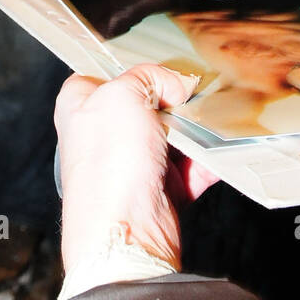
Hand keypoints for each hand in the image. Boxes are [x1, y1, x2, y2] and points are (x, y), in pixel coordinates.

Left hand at [55, 62, 215, 274]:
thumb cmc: (109, 164)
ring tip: (208, 122)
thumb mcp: (123, 94)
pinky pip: (191, 166)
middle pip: (146, 103)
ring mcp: (131, 163)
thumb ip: (149, 76)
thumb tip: (175, 86)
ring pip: (172, 134)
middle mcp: (103, 135)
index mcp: (80, 107)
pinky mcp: (158, 189)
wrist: (127, 232)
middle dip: (172, 99)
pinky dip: (207, 160)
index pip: (102, 73)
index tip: (157, 66)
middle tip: (189, 93)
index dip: (131, 68)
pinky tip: (219, 151)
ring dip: (194, 130)